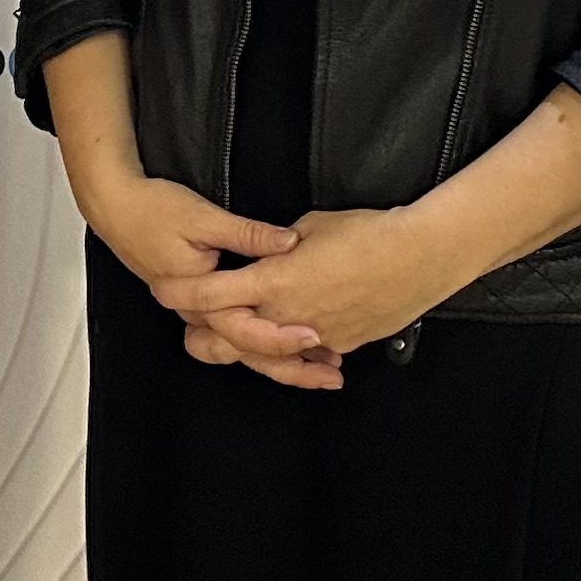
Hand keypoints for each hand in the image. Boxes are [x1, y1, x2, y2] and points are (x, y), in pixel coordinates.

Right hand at [79, 167, 335, 379]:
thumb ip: (248, 235)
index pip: (246, 331)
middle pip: (248, 354)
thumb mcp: (204, 217)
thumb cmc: (152, 211)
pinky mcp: (200, 303)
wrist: (115, 207)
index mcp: (199, 297)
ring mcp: (198, 312)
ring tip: (318, 367)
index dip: (282, 337)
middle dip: (291, 368)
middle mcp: (198, 313)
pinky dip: (264, 340)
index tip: (315, 335)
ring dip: (281, 360)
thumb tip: (289, 243)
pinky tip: (289, 337)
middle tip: (329, 373)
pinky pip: (236, 332)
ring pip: (243, 350)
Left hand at [158, 204, 464, 357]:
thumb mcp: (311, 226)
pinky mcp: (342, 345)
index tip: (164, 290)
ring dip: (250, 349)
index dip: (183, 294)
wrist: (416, 257)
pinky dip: (297, 352)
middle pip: (232, 340)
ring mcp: (315, 336)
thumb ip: (279, 244)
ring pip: (270, 354)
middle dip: (207, 338)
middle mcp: (287, 316)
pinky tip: (295, 349)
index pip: (212, 294)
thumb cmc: (366, 233)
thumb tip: (270, 249)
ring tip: (235, 344)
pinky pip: (309, 355)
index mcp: (273, 281)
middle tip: (190, 334)